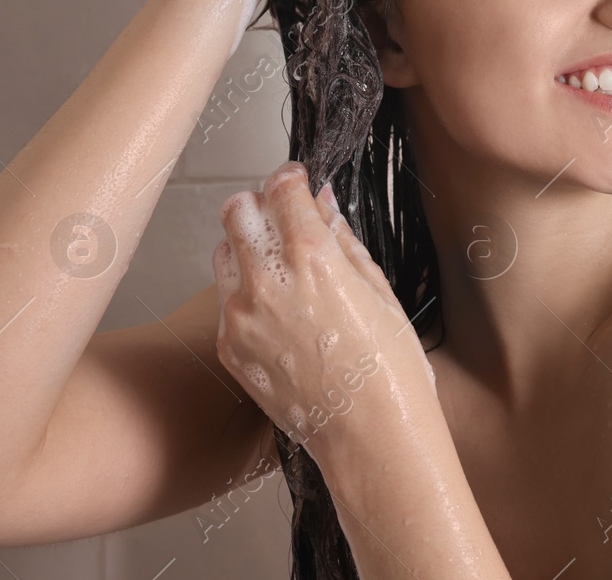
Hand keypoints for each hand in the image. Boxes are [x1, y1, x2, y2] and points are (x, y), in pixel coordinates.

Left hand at [212, 162, 433, 457]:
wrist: (368, 434)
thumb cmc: (389, 368)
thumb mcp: (378, 289)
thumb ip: (342, 239)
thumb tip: (323, 203)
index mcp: (312, 255)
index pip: (280, 188)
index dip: (291, 179)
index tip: (297, 182)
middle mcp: (266, 279)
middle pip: (235, 209)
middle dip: (260, 206)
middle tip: (284, 220)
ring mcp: (239, 314)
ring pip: (222, 252)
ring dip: (246, 248)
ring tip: (281, 270)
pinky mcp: (228, 346)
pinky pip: (225, 300)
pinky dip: (245, 294)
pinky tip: (279, 314)